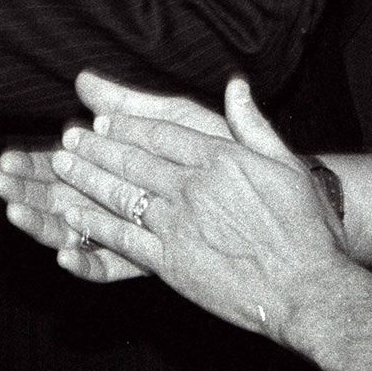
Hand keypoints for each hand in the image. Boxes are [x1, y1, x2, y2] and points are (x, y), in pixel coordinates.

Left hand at [5, 70, 348, 346]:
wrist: (308, 286)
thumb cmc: (306, 227)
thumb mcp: (285, 163)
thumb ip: (253, 123)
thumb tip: (236, 84)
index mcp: (219, 157)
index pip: (161, 134)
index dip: (128, 125)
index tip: (104, 118)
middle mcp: (192, 185)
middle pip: (133, 159)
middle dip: (97, 146)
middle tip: (70, 135)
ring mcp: (178, 223)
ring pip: (121, 193)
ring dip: (87, 177)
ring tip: (63, 164)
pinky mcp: (171, 261)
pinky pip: (123, 237)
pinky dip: (95, 224)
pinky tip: (75, 214)